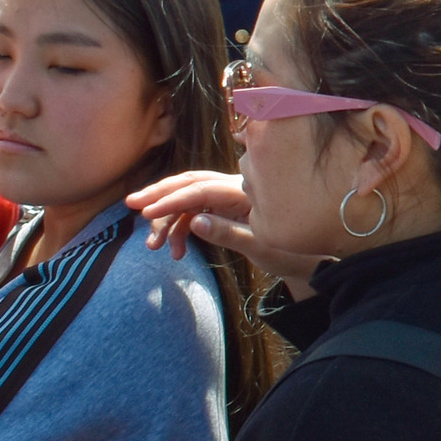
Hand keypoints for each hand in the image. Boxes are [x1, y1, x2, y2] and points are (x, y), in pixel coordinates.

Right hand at [125, 169, 318, 289]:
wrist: (309, 258)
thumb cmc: (290, 250)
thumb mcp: (260, 246)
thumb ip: (227, 232)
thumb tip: (194, 221)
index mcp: (245, 193)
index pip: (201, 190)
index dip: (172, 200)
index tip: (145, 213)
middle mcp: (235, 189)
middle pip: (191, 183)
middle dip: (160, 194)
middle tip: (131, 205)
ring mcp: (229, 198)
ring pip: (189, 200)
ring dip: (169, 221)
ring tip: (154, 247)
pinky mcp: (225, 210)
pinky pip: (196, 212)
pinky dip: (181, 229)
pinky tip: (176, 252)